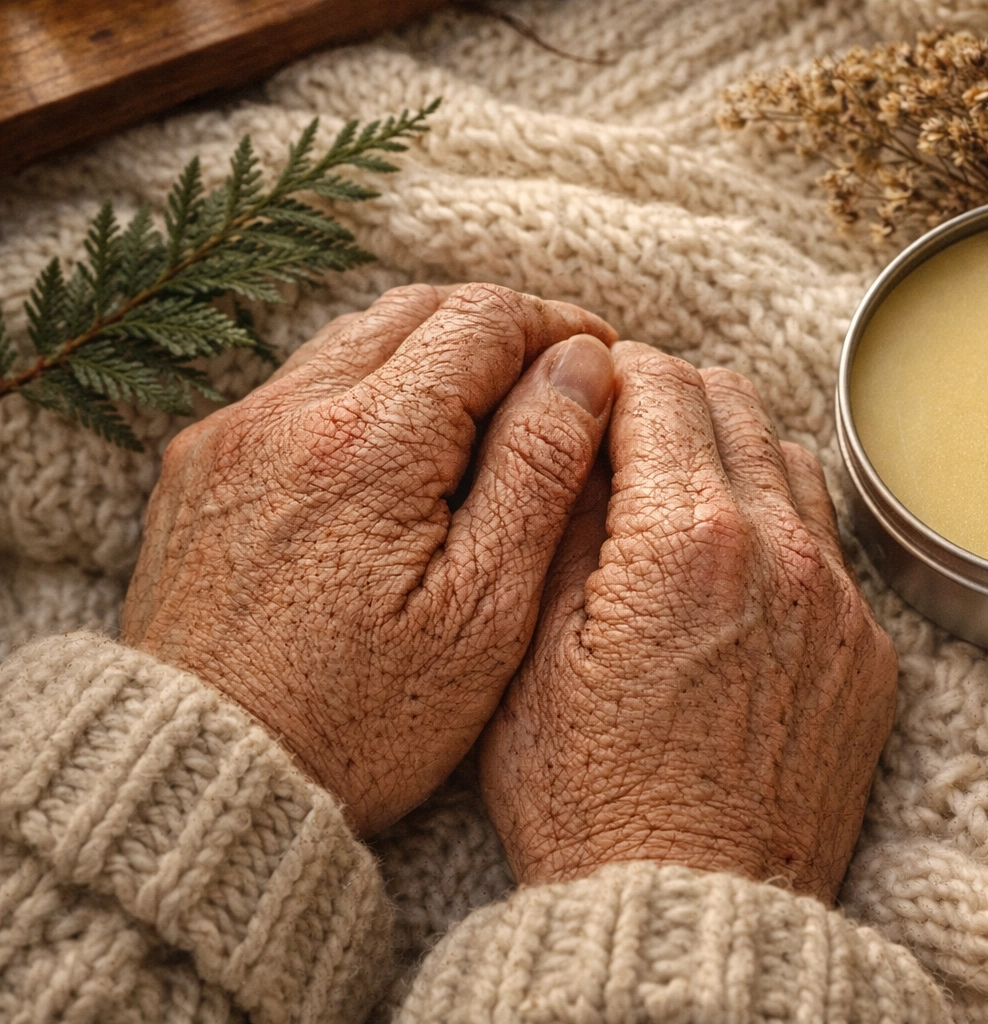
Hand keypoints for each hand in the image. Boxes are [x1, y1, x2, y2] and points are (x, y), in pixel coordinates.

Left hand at [121, 283, 617, 835]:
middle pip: (413, 309)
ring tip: (486, 418)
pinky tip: (400, 461)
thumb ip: (540, 469)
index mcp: (370, 442)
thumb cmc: (361, 721)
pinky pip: (297, 390)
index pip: (482, 318)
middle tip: (552, 381)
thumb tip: (583, 366)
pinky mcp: (197, 469)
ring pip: (351, 340)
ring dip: (429, 356)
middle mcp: (286, 413)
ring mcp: (230, 436)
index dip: (556, 325)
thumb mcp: (486, 610)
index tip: (598, 358)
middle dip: (496, 329)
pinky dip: (365, 394)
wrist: (206, 780)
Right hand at [479, 342, 898, 902]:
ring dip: (735, 452)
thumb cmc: (589, 804)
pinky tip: (736, 571)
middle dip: (672, 397)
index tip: (586, 390)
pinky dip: (782, 526)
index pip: (659, 385)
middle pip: (734, 403)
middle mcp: (782, 552)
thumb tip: (578, 434)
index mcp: (687, 539)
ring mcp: (838, 603)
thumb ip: (559, 525)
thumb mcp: (528, 659)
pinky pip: (831, 544)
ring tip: (681, 494)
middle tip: (625, 431)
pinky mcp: (868, 653)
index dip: (611, 373)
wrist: (695, 915)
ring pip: (794, 461)